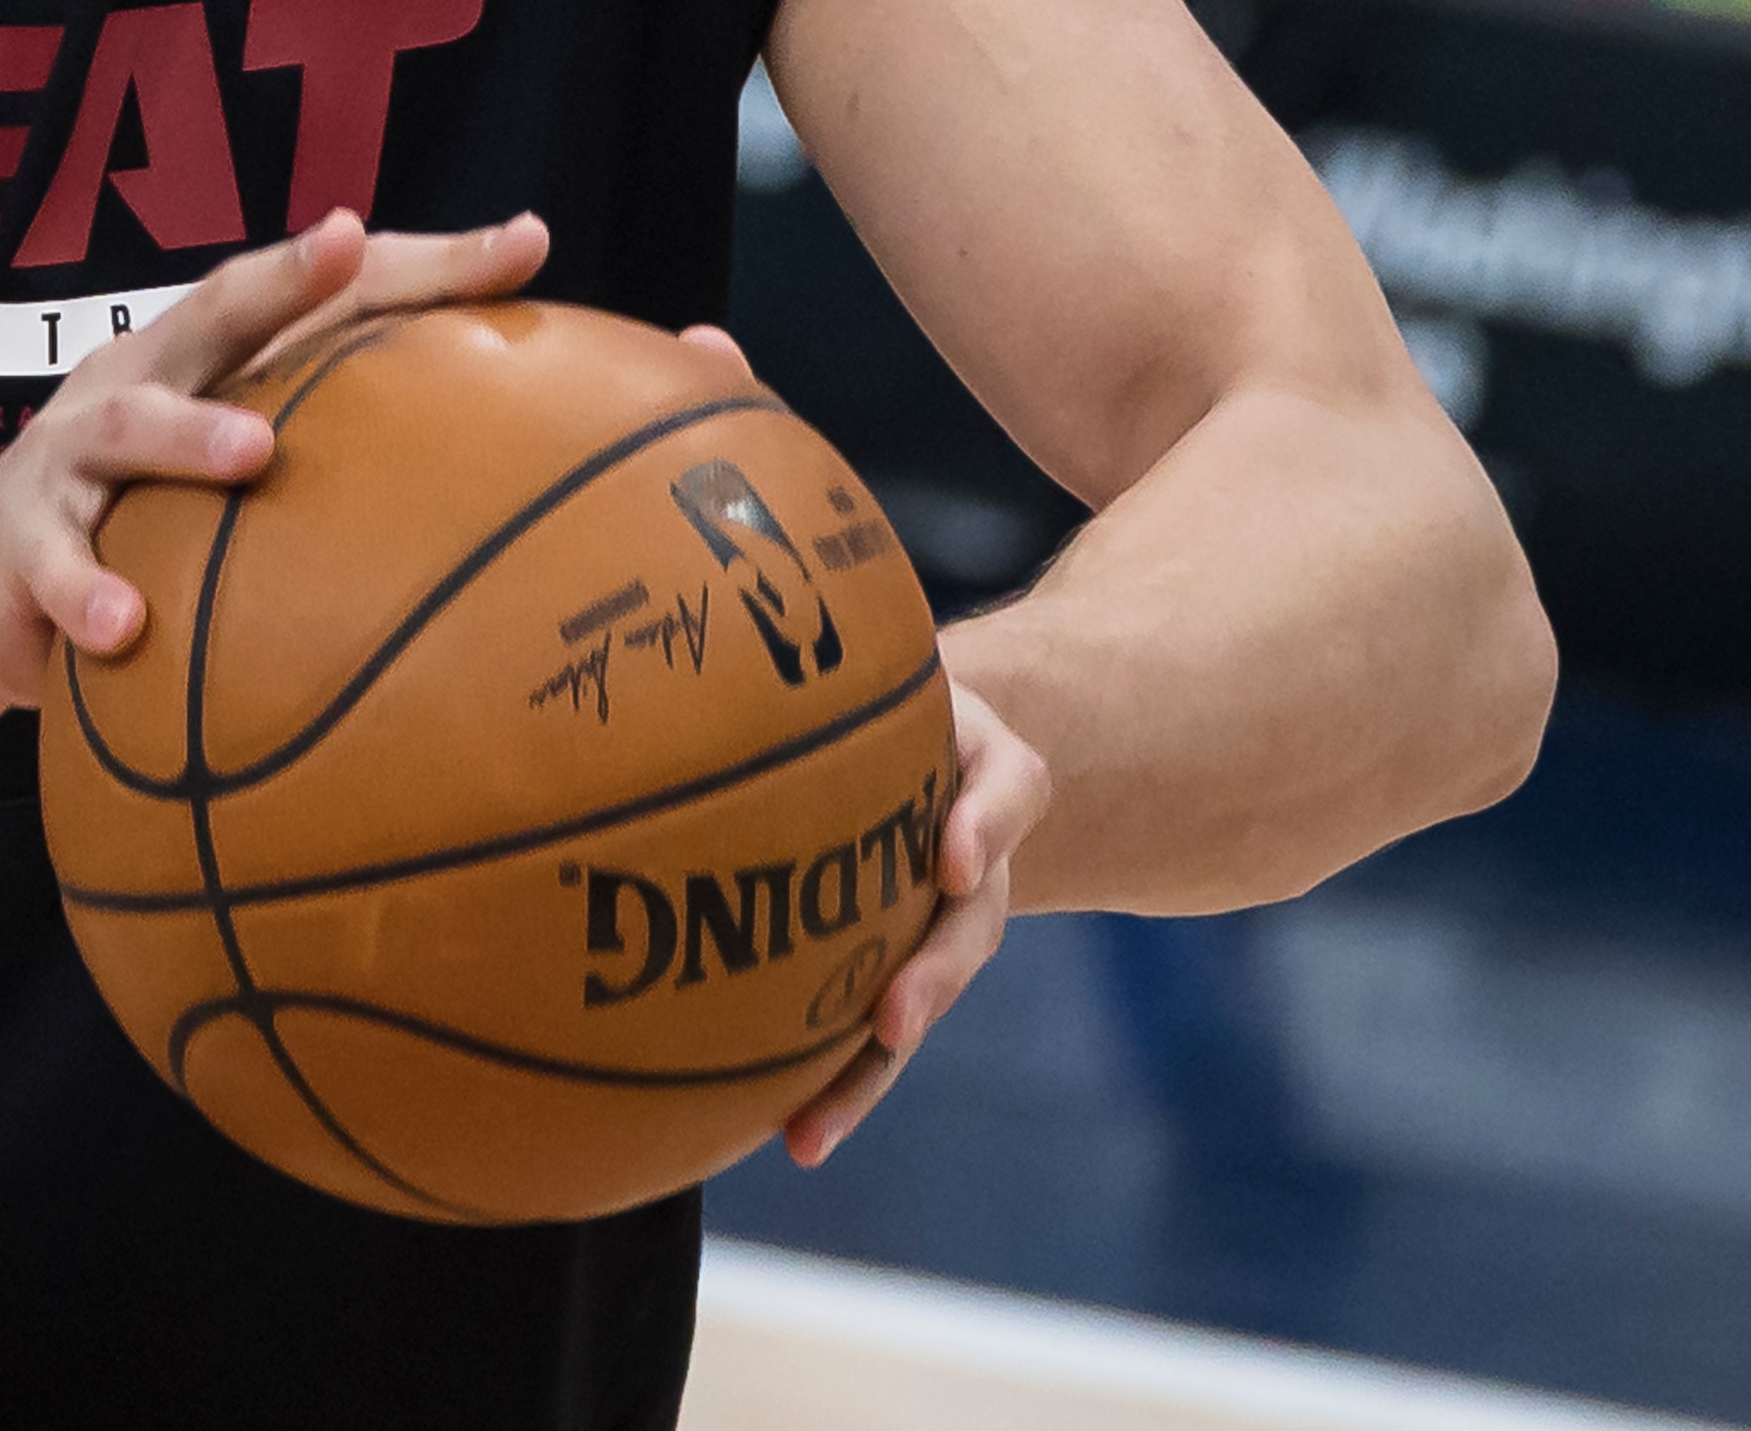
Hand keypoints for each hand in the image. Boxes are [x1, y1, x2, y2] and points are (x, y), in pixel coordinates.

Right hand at [0, 208, 549, 705]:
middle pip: (221, 306)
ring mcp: (72, 452)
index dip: (424, 263)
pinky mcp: (19, 539)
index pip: (332, 294)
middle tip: (345, 242)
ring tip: (254, 454)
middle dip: (286, 273)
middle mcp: (146, 377)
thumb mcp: (234, 482)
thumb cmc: (141, 527)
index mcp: (217, 359)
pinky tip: (127, 627)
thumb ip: (341, 468)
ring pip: (135, 423)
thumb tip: (521, 492)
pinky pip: (59, 564)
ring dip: (194, 434)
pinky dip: (90, 592)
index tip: (527, 240)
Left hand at [782, 675, 1046, 1167]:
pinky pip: (865, 1042)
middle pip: (970, 928)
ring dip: (869, 1070)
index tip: (956, 855)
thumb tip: (743, 610)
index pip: (1007, 792)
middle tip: (895, 1018)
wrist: (917, 737)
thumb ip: (858, 655)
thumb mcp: (896, 663)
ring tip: (812, 1129)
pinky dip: (834, 1091)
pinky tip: (783, 1140)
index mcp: (990, 776)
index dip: (987, 824)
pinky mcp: (886, 973)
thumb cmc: (890, 695)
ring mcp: (932, 928)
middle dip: (933, 978)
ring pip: (915, 1007)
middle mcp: (971, 865)